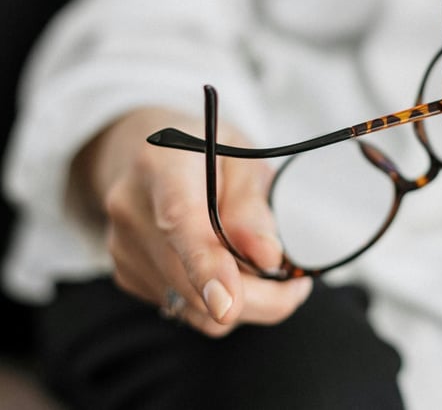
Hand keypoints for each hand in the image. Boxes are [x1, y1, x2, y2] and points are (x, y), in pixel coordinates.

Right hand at [69, 108, 311, 336]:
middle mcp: (133, 210)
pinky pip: (183, 308)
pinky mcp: (127, 274)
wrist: (152, 158)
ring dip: (241, 302)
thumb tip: (267, 257)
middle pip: (191, 279)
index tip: (228, 305)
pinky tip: (227, 269)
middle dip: (255, 296)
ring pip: (192, 306)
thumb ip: (253, 206)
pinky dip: (215, 301)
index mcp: (163, 167)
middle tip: (295, 285)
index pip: (180, 221)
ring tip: (264, 270)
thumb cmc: (207, 154)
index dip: (205, 266)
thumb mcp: (244, 159)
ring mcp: (124, 247)